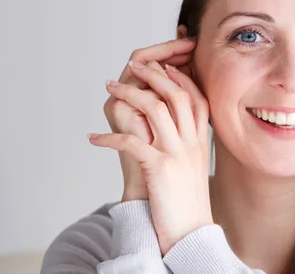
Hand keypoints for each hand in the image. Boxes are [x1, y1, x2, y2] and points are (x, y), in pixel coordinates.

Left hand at [89, 59, 212, 255]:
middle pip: (176, 93)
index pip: (194, 94)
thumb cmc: (187, 196)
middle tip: (133, 66)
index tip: (161, 64)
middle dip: (154, 74)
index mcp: (201, 137)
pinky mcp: (159, 168)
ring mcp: (177, 152)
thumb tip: (165, 115)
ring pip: (154, 108)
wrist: (191, 229)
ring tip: (110, 88)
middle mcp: (193, 140)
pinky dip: (108, 138)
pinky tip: (93, 139)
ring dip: (129, 93)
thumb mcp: (193, 160)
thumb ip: (185, 136)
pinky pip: (130, 142)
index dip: (178, 76)